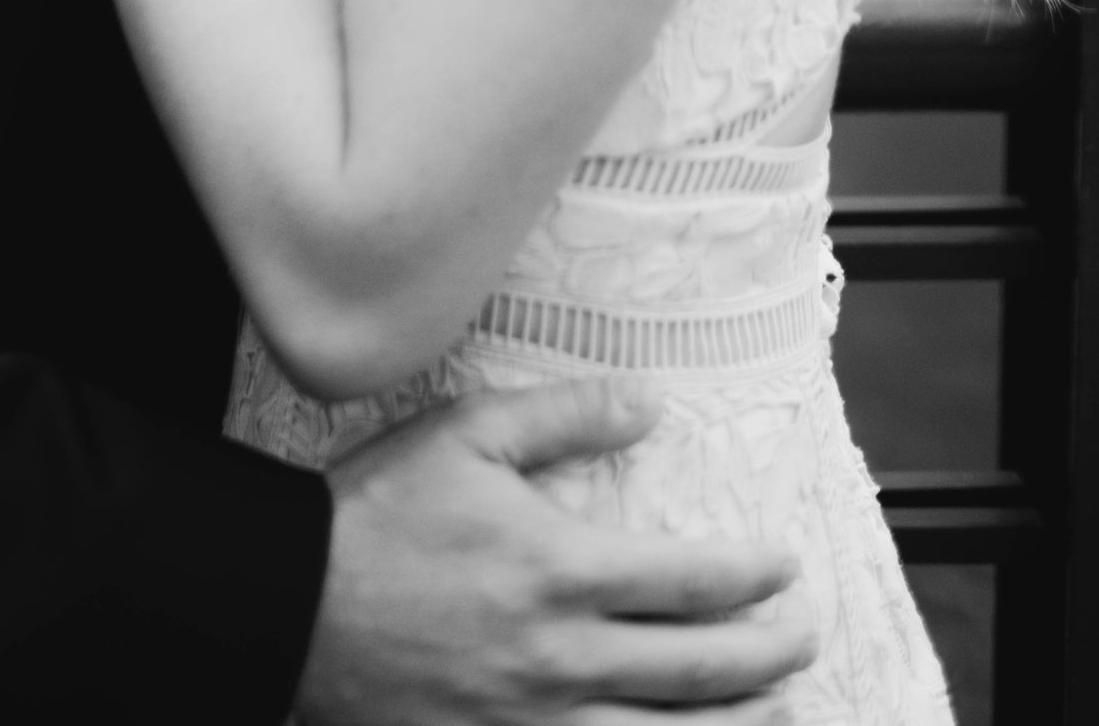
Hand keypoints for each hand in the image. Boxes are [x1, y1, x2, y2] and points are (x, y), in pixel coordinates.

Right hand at [300, 383, 815, 722]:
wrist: (293, 606)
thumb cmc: (379, 512)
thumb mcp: (467, 433)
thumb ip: (564, 416)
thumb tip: (648, 403)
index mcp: (560, 570)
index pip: (690, 581)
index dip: (751, 577)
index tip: (784, 567)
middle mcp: (562, 657)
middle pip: (696, 669)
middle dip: (767, 654)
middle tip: (805, 636)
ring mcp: (533, 721)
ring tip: (778, 715)